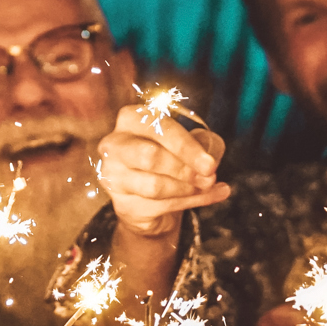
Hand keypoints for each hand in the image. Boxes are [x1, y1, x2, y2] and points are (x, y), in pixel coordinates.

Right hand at [95, 107, 231, 243]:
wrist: (147, 196)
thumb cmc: (168, 158)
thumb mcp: (189, 142)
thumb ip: (203, 142)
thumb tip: (211, 155)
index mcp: (131, 119)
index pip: (158, 129)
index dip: (186, 147)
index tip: (210, 164)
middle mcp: (114, 145)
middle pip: (150, 157)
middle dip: (185, 169)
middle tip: (208, 177)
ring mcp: (114, 176)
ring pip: (155, 186)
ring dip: (187, 188)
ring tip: (205, 186)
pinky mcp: (122, 204)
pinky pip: (159, 206)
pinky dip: (188, 203)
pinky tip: (203, 197)